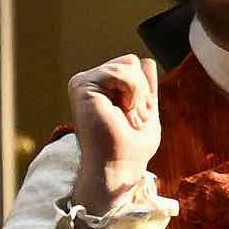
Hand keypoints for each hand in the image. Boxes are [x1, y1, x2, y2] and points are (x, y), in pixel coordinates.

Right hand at [68, 52, 160, 195]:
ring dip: (138, 92)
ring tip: (129, 116)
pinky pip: (120, 71)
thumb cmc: (131, 149)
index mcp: (101, 90)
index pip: (132, 66)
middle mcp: (89, 85)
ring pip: (128, 63)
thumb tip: (147, 61)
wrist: (118, 167)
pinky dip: (132, 90)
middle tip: (133, 117)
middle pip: (130, 61)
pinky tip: (124, 110)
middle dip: (142, 88)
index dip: (143, 90)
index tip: (137, 118)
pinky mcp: (81, 86)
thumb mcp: (145, 111)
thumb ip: (145, 87)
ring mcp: (82, 84)